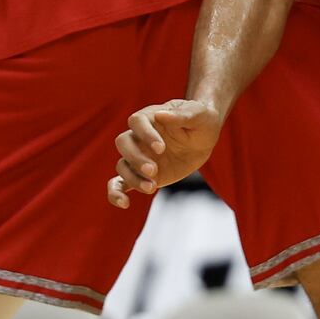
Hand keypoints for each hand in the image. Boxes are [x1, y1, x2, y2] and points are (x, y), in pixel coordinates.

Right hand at [106, 99, 223, 206]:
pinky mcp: (141, 174)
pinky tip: (124, 204)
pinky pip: (119, 183)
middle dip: (136, 158)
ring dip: (133, 177)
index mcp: (150, 117)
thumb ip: (181, 115)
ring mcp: (138, 156)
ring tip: (152, 187)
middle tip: (154, 170)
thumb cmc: (201, 120)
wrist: (203, 139)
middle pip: (123, 143)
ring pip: (122, 165)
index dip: (145, 135)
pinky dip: (116, 193)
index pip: (137, 121)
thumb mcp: (198, 114)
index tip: (161, 148)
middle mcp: (139, 136)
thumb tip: (160, 115)